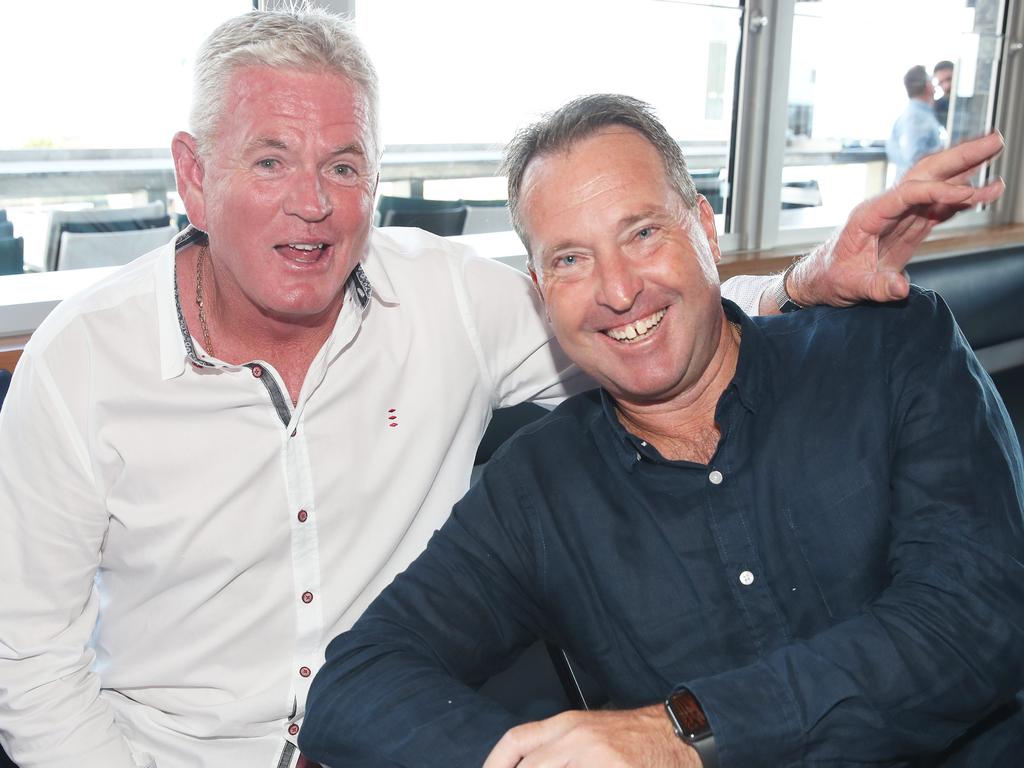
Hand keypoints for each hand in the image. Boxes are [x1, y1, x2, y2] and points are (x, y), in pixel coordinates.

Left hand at [482, 705, 699, 767]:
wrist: (678, 736)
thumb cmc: (634, 738)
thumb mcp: (589, 734)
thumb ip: (557, 749)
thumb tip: (527, 764)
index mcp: (568, 724)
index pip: (517, 740)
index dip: (495, 763)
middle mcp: (577, 737)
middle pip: (531, 767)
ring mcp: (597, 757)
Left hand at [788, 132, 1004, 307]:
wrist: (821, 280)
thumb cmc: (829, 278)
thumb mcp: (849, 286)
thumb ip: (876, 287)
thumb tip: (901, 288)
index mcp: (869, 215)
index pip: (908, 193)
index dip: (939, 191)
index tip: (969, 195)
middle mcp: (886, 207)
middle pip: (925, 174)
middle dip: (960, 156)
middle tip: (994, 140)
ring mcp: (899, 215)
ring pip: (936, 184)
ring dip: (967, 168)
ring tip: (997, 149)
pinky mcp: (909, 226)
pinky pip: (939, 207)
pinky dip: (964, 197)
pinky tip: (988, 189)